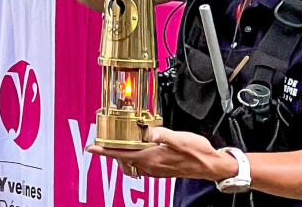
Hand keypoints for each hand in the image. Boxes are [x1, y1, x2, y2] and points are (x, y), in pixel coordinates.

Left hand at [86, 127, 237, 180]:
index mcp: (151, 159)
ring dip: (124, 154)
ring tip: (121, 144)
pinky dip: (135, 156)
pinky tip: (142, 147)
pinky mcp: (162, 169)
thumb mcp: (179, 138)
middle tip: (105, 142)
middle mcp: (150, 167)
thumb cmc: (197, 153)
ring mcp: (156, 170)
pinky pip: (141, 164)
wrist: (210, 165)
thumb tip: (149, 131)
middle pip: (123, 160)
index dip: (105, 151)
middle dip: (112, 152)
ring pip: (132, 162)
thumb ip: (162, 134)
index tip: (92, 148)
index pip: (121, 155)